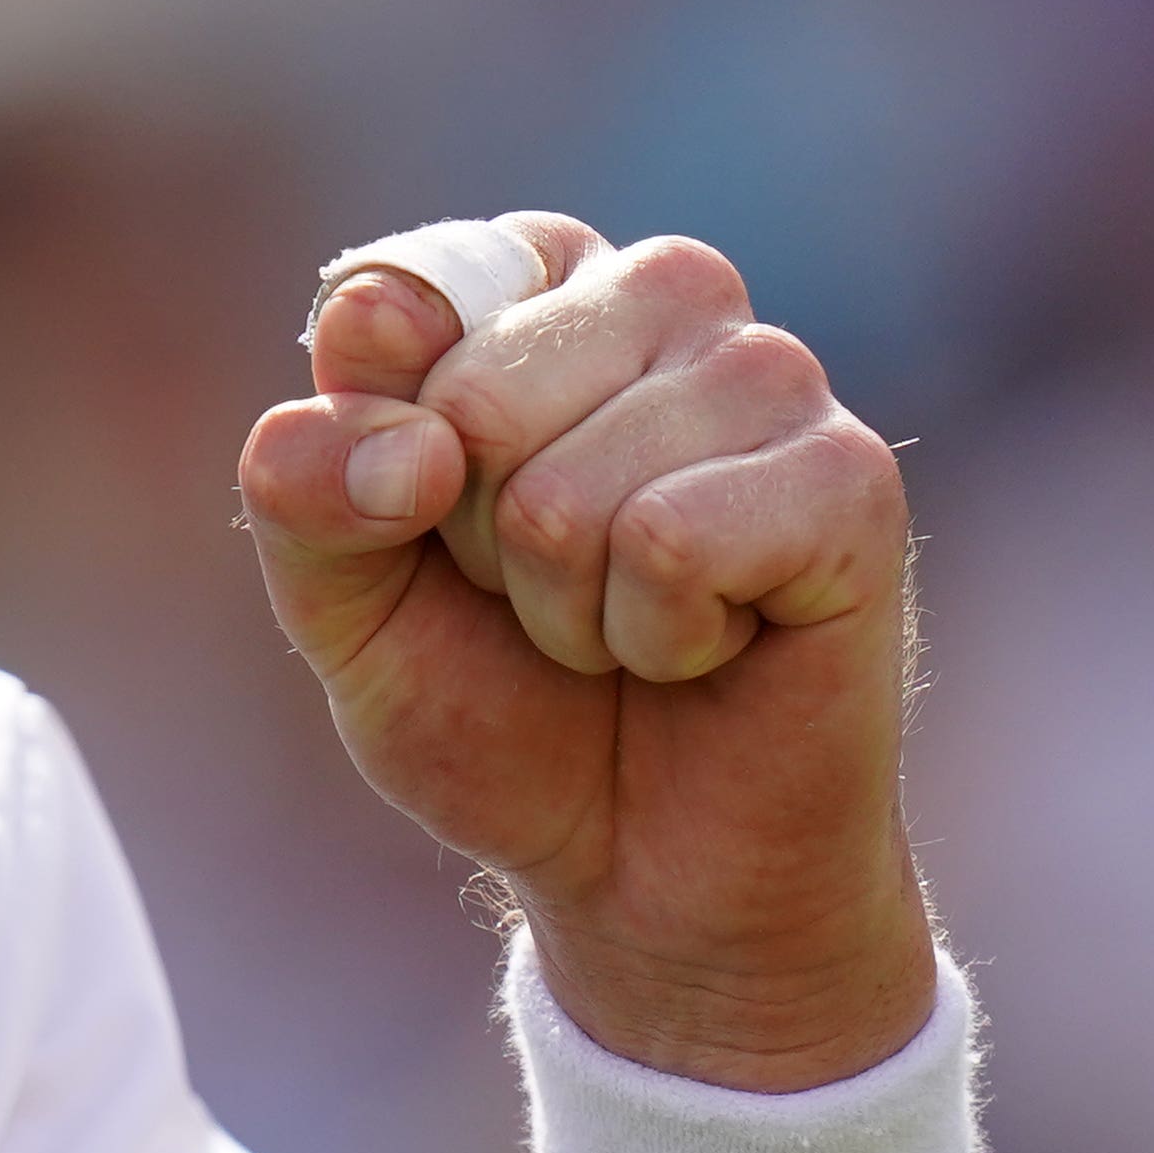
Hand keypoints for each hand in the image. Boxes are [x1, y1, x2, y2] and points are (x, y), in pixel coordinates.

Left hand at [236, 217, 933, 1091]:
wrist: (639, 872)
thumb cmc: (499, 708)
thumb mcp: (343, 607)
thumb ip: (304, 493)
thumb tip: (401, 441)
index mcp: (532, 280)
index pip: (390, 301)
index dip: (385, 460)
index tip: (440, 522)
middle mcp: (662, 292)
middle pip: (475, 396)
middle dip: (481, 543)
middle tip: (553, 594)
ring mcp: (770, 374)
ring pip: (569, 487)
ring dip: (568, 604)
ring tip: (630, 624)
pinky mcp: (850, 479)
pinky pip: (673, 540)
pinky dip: (656, 633)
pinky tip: (708, 644)